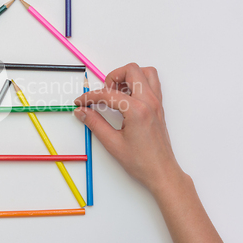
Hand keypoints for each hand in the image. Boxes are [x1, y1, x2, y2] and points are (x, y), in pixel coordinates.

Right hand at [74, 63, 184, 193]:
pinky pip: (151, 83)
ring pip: (145, 72)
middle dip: (113, 77)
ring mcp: (156, 103)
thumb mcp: (112, 143)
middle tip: (103, 94)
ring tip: (116, 93)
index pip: (108, 94)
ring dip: (128, 76)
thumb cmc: (141, 162)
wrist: (162, 172)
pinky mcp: (158, 107)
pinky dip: (137, 83)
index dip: (90, 97)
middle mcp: (149, 102)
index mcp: (137, 110)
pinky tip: (126, 98)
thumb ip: (95, 123)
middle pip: (131, 70)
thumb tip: (81, 111)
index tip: (81, 102)